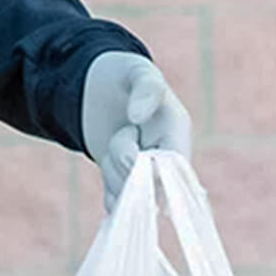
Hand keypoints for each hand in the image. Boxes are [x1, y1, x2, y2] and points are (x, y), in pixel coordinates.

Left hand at [80, 51, 192, 212]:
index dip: (154, 169)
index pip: (176, 164)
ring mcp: (146, 173)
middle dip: (126, 165)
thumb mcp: (136, 70)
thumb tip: (137, 116)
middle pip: (153, 184)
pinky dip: (110, 197)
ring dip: (113, 173)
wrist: (98, 86)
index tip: (129, 156)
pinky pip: (120, 204)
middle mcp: (167, 157)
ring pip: (132, 194)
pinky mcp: (126, 183)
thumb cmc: (123, 74)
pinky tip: (108, 173)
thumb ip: (145, 87)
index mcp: (177, 130)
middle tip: (121, 133)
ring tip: (115, 140)